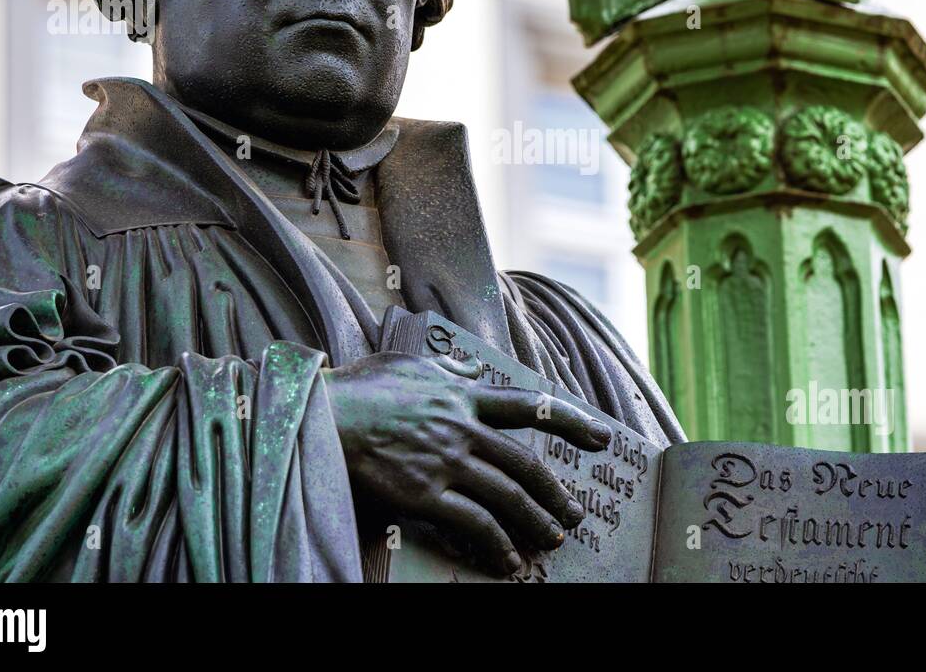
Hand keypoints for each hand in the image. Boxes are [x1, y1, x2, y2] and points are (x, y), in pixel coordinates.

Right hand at [323, 350, 611, 573]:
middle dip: (556, 492)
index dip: (571, 421)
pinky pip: (474, 525)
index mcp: (463, 395)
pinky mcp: (426, 495)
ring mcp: (447, 462)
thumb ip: (448, 369)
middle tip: (574, 512)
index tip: (601, 436)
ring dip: (536, 522)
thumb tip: (473, 366)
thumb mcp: (411, 364)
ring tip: (552, 540)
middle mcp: (463, 428)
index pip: (529, 406)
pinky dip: (497, 545)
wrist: (324, 416)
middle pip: (525, 464)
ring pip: (508, 497)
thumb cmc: (361, 388)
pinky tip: (507, 561)